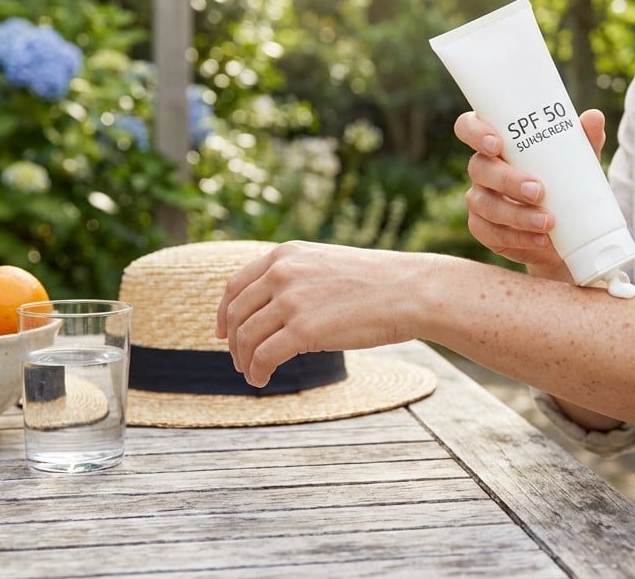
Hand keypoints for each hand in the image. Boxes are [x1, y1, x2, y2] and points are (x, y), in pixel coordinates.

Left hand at [214, 241, 421, 386]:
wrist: (410, 291)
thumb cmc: (378, 283)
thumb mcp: (327, 265)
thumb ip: (297, 278)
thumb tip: (275, 308)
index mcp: (285, 255)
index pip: (236, 285)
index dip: (224, 312)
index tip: (224, 331)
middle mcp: (282, 274)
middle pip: (237, 314)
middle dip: (234, 342)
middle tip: (240, 361)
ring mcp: (290, 301)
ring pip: (246, 338)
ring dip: (244, 361)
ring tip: (253, 375)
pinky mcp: (302, 330)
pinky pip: (264, 357)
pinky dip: (257, 372)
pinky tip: (262, 380)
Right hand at [453, 109, 606, 277]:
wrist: (568, 233)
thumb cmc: (566, 183)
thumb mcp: (579, 161)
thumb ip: (584, 139)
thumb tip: (594, 117)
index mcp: (496, 142)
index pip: (469, 127)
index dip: (475, 132)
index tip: (498, 144)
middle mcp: (483, 168)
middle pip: (479, 168)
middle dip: (507, 180)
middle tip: (538, 191)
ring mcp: (480, 200)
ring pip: (485, 204)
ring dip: (516, 214)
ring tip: (548, 222)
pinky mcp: (483, 230)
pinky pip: (491, 233)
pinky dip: (518, 238)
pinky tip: (540, 239)